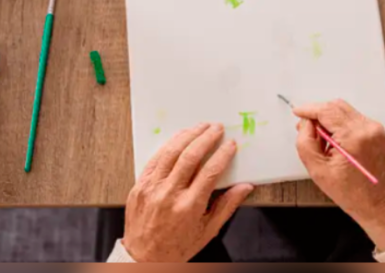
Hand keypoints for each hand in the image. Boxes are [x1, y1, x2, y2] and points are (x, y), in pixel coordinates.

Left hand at [122, 123, 253, 262]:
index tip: (231, 145)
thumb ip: (227, 206)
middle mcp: (169, 195)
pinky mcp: (139, 186)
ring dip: (187, 136)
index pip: (210, 172)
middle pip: (190, 156)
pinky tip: (178, 139)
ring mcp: (152, 189)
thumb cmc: (176, 247)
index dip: (223, 154)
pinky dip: (168, 146)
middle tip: (217, 128)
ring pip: (171, 153)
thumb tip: (245, 187)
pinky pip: (154, 159)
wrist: (144, 258)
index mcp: (189, 207)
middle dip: (206, 138)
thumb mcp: (207, 231)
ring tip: (200, 127)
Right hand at [293, 100, 384, 251]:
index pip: (327, 110)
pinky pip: (352, 119)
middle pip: (336, 106)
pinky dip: (339, 125)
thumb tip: (305, 123)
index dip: (309, 109)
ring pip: (344, 111)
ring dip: (328, 120)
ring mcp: (375, 129)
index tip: (297, 112)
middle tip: (305, 129)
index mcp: (354, 137)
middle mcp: (367, 128)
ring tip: (321, 141)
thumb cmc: (352, 193)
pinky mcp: (377, 132)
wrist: (379, 204)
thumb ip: (306, 142)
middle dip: (318, 114)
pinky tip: (334, 142)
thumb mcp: (318, 170)